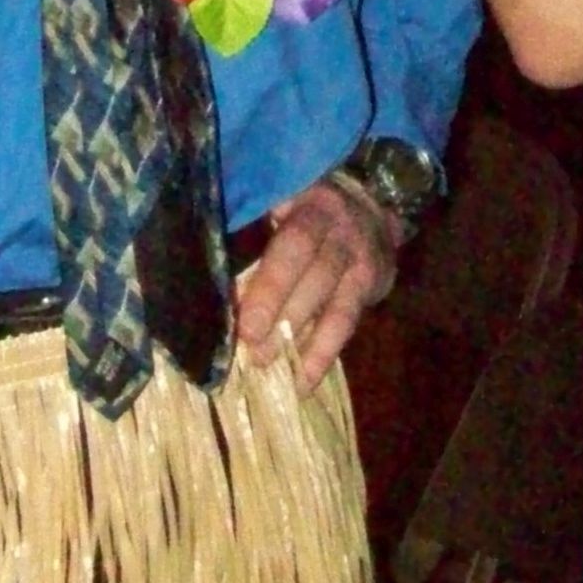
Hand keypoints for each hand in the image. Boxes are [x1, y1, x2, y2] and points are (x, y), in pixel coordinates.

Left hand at [235, 175, 400, 393]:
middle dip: (281, 313)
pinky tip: (302, 382)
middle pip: (315, 275)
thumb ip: (251, 222)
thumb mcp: (282, 199)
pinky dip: (322, 355)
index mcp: (313, 204)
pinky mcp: (372, 286)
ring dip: (299, 340)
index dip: (271, 283)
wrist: (369, 204)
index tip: (246, 319)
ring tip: (265, 364)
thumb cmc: (304, 207)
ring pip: (334, 305)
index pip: (295, 243)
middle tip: (250, 348)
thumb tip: (210, 270)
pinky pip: (346, 324)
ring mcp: (362, 260)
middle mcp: (343, 230)